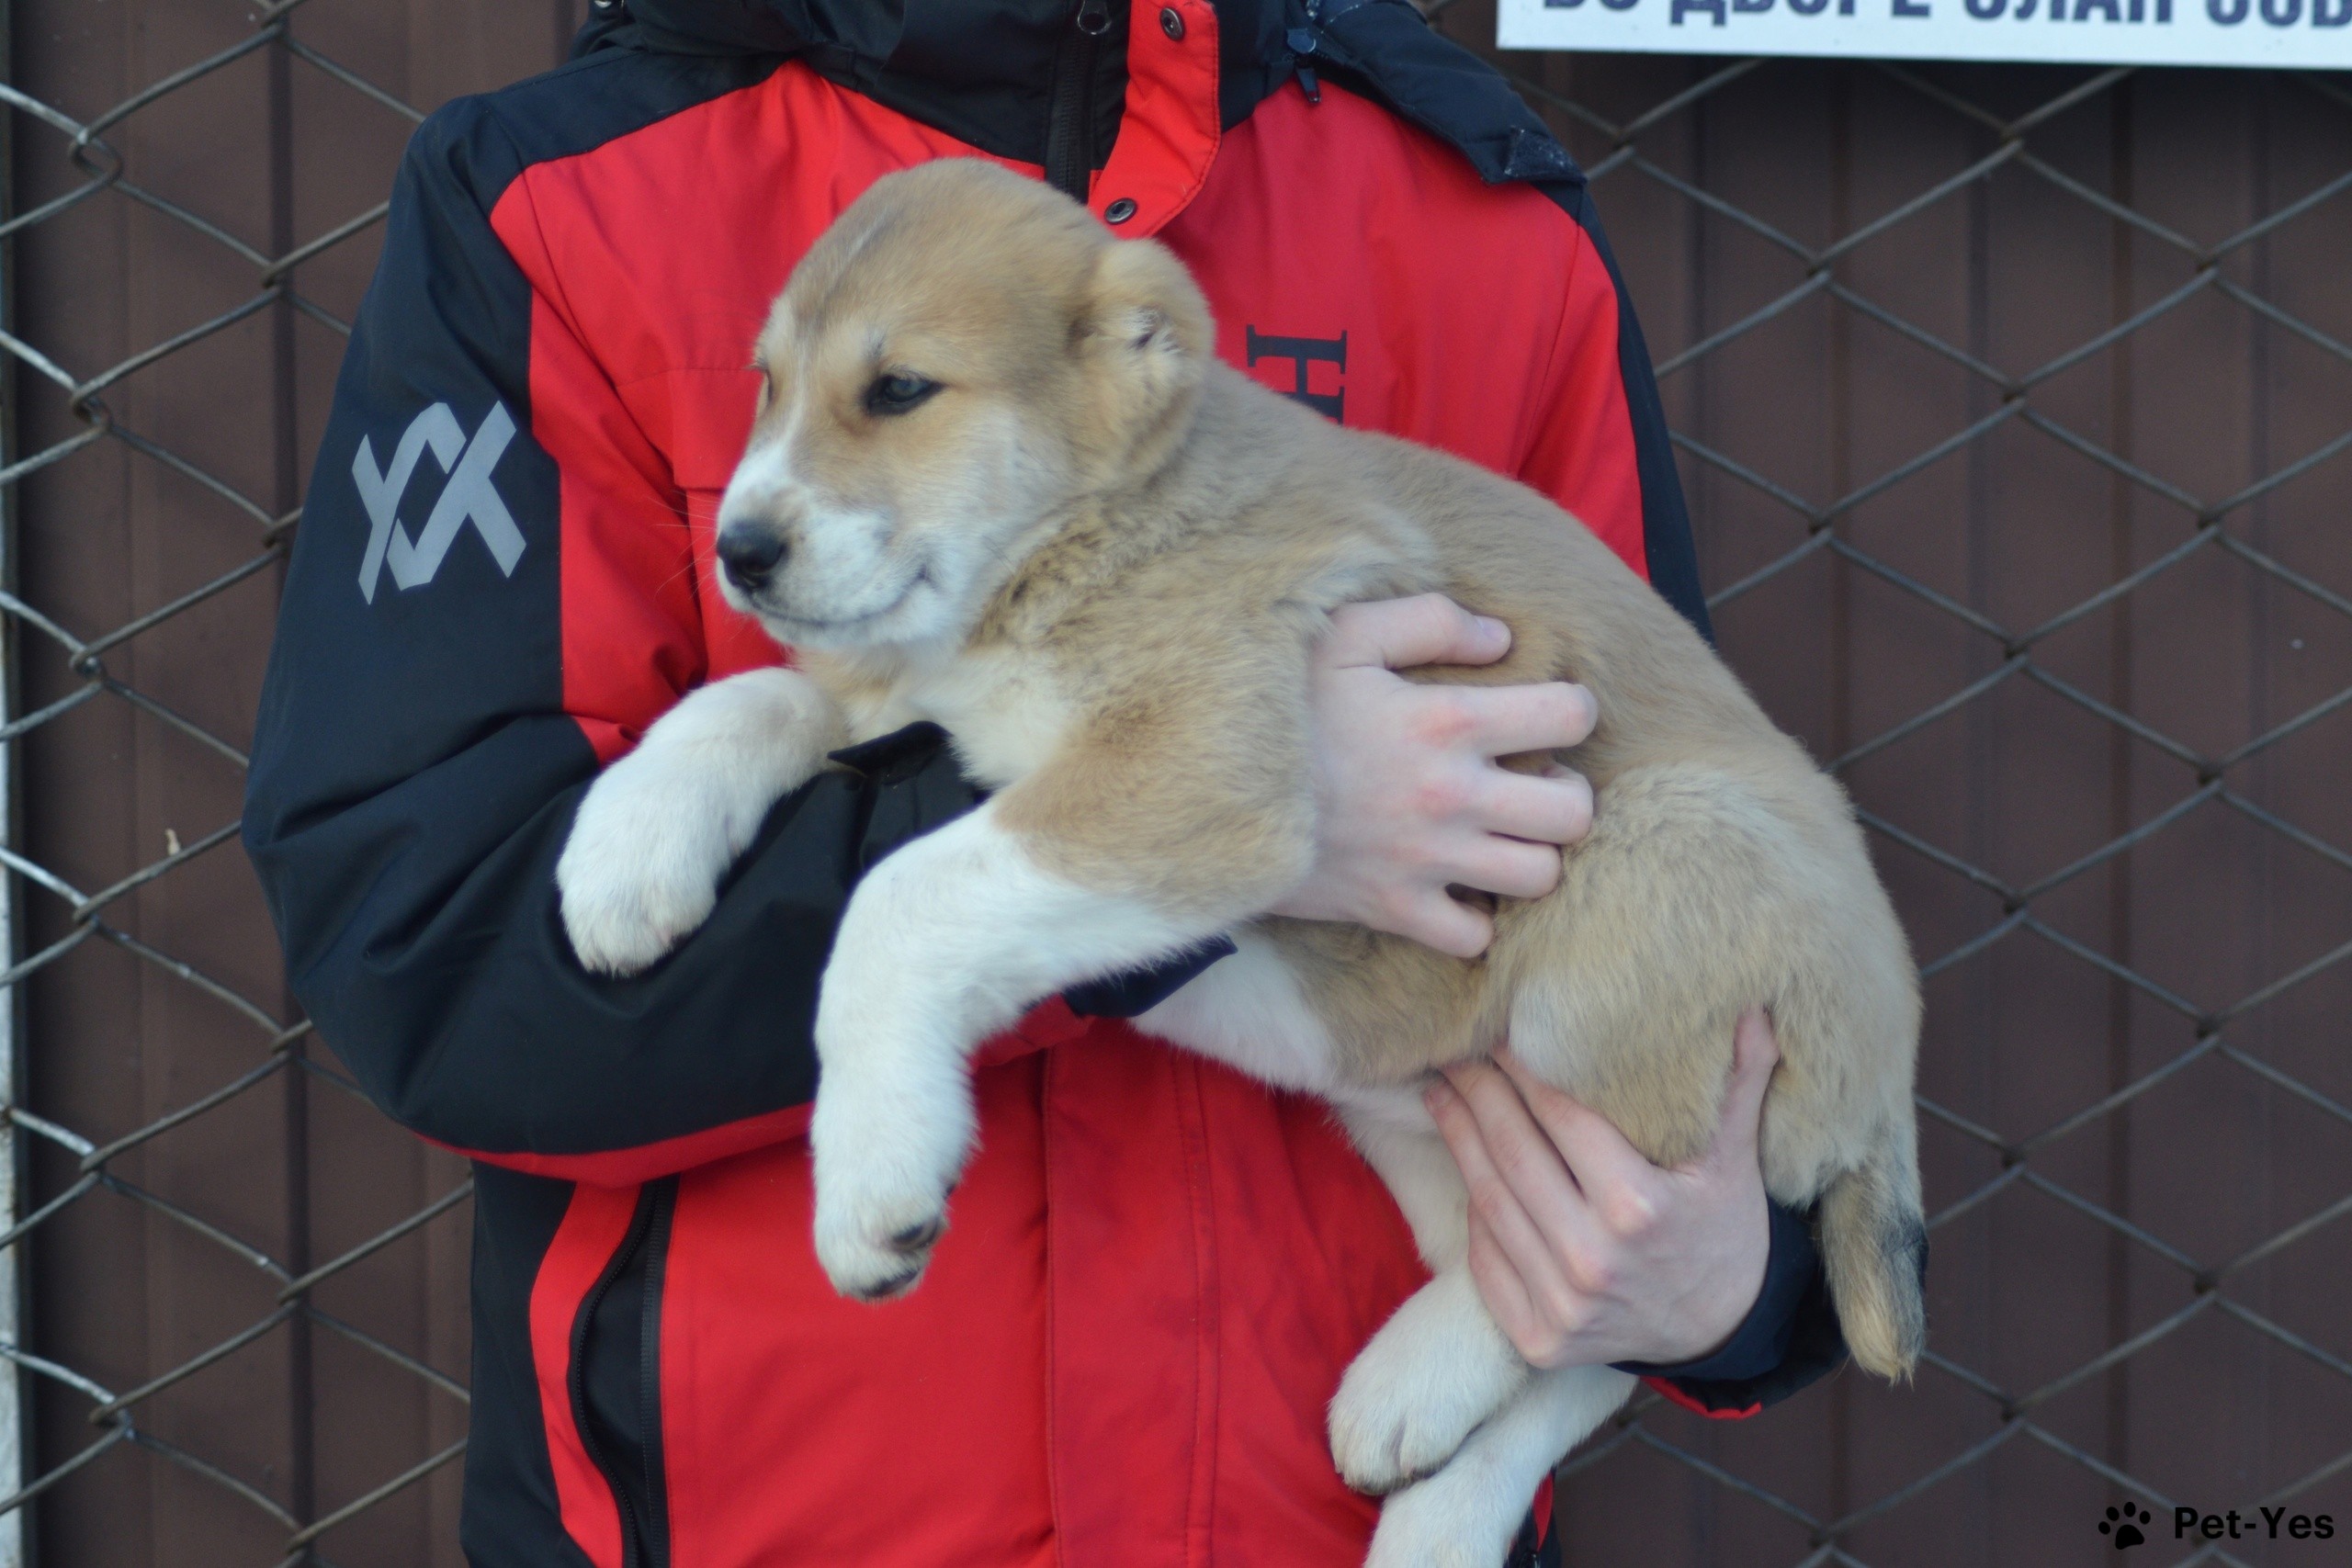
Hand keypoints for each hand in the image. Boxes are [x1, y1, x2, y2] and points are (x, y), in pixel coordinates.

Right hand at [1269, 594, 1597, 956]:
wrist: (1206, 785)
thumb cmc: (1277, 702)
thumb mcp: (1344, 633)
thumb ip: (1429, 621)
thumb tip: (1499, 639)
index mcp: (1449, 720)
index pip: (1571, 717)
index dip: (1570, 710)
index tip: (1543, 713)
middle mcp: (1453, 797)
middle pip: (1574, 814)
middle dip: (1567, 794)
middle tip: (1532, 781)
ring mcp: (1426, 861)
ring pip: (1538, 878)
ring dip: (1531, 855)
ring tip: (1502, 835)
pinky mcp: (1392, 909)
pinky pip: (1471, 938)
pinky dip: (1474, 920)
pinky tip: (1455, 888)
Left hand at [1423, 1008, 1778, 1368]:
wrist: (1721, 1329)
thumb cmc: (1723, 1227)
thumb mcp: (1735, 1157)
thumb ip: (1738, 1081)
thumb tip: (1750, 1007)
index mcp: (1638, 1208)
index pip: (1561, 1116)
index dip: (1524, 1067)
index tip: (1500, 1027)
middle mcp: (1593, 1260)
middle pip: (1512, 1153)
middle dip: (1477, 1093)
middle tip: (1453, 1048)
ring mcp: (1561, 1305)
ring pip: (1489, 1202)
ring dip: (1458, 1140)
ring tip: (1441, 1091)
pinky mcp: (1538, 1338)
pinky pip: (1486, 1261)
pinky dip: (1472, 1211)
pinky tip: (1464, 1165)